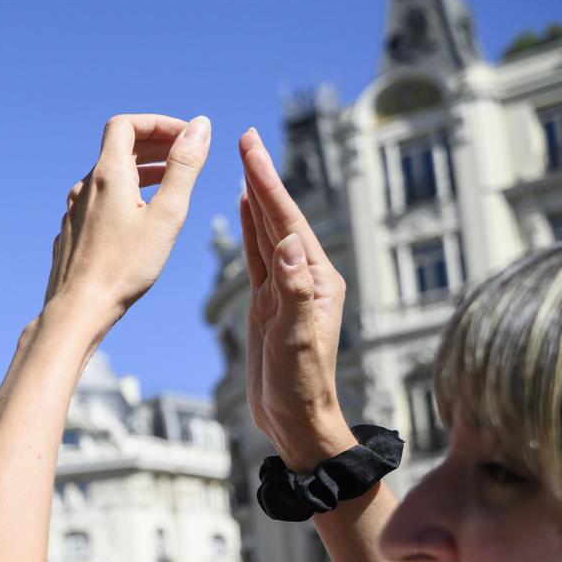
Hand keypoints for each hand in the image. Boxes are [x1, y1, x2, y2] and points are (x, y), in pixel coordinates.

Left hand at [42, 114, 209, 338]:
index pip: (126, 125)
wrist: (78, 309)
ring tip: (168, 186)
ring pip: (108, 178)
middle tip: (185, 156)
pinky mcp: (71, 233)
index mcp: (108, 175)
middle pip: (117, 149)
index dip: (157, 123)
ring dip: (140, 172)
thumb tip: (200, 124)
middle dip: (154, 145)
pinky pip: (98, 202)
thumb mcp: (168, 214)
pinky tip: (138, 220)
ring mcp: (74, 211)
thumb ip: (184, 166)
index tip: (184, 136)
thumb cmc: (125, 266)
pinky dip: (122, 196)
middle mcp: (85, 188)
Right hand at [238, 129, 357, 467]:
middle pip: (280, 217)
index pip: (288, 221)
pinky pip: (260, 257)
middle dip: (262, 178)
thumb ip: (293, 290)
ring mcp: (288, 290)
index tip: (251, 148)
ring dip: (257, 198)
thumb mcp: (295, 340)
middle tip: (246, 139)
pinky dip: (251, 230)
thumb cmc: (300, 387)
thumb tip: (289, 242)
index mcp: (316, 280)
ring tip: (245, 163)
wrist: (297, 423)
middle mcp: (306, 278)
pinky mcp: (271, 304)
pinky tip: (245, 213)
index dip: (268, 183)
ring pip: (269, 233)